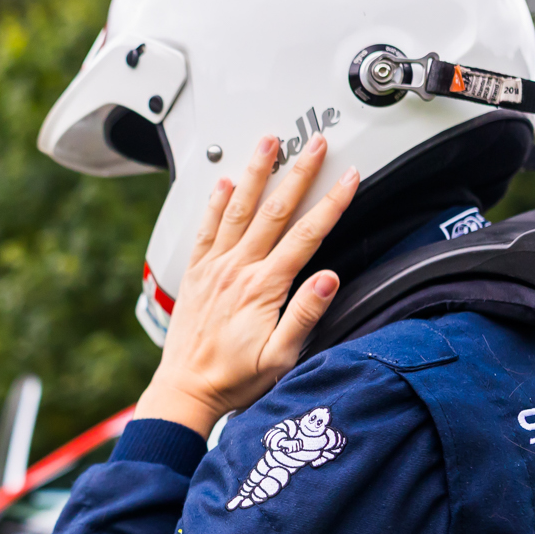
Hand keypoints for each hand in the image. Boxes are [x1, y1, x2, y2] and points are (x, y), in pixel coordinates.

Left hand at [135, 136, 357, 434]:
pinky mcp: (195, 273)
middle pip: (275, 210)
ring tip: (268, 142)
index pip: (307, 235)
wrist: (185, 390)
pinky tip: (224, 182)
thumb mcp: (280, 358)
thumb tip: (328, 279)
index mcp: (263, 288)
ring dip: (256, 173)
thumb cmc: (233, 380)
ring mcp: (214, 268)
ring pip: (238, 209)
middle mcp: (237, 270)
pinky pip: (206, 228)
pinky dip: (215, 202)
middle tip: (315, 145)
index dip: (331, 203)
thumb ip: (305, 315)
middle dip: (299, 173)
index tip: (348, 178)